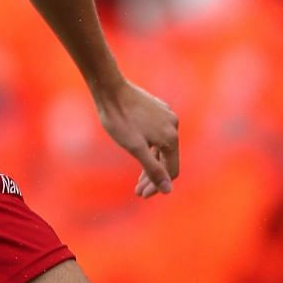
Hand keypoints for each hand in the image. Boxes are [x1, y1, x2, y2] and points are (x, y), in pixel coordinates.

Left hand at [93, 79, 180, 198]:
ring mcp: (166, 116)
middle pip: (167, 160)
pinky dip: (150, 148)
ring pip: (162, 147)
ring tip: (137, 179)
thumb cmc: (119, 119)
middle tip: (137, 191)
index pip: (171, 171)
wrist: (109, 88)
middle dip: (152, 178)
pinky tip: (139, 153)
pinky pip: (158, 135)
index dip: (157, 186)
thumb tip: (168, 190)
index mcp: (171, 137)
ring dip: (151, 164)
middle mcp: (174, 126)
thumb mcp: (135, 148)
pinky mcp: (157, 109)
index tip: (142, 195)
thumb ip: (153, 169)